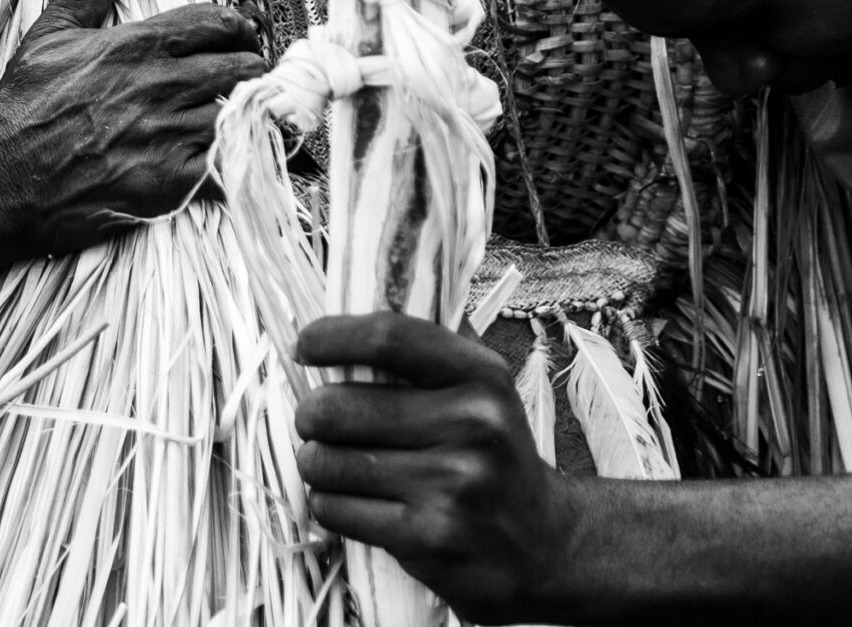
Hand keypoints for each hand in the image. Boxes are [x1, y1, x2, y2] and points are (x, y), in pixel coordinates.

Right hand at [0, 0, 265, 257]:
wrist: (2, 183)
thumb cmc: (23, 108)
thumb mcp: (49, 34)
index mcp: (136, 45)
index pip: (216, 21)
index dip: (237, 26)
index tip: (239, 35)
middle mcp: (160, 85)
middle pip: (241, 65)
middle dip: (250, 68)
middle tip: (246, 76)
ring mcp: (170, 135)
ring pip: (244, 111)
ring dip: (250, 111)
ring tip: (247, 114)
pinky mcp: (174, 183)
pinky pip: (235, 162)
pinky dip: (246, 157)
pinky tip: (243, 155)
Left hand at [295, 312, 575, 624]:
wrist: (546, 545)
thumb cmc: (493, 456)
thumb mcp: (482, 389)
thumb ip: (424, 349)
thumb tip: (351, 305)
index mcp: (481, 376)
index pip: (387, 338)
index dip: (331, 337)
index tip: (305, 348)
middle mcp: (473, 425)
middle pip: (337, 406)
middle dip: (310, 416)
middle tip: (316, 423)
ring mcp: (453, 486)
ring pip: (327, 462)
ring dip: (315, 464)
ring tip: (336, 466)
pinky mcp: (430, 538)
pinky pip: (337, 510)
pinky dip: (329, 505)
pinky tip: (354, 504)